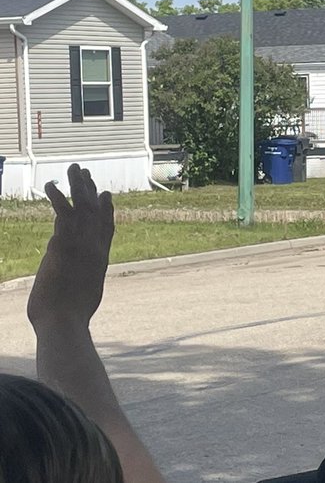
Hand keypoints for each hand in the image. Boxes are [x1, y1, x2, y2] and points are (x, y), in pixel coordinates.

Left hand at [27, 164, 114, 331]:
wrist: (65, 321)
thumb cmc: (70, 319)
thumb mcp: (84, 300)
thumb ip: (83, 289)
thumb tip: (79, 299)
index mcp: (100, 260)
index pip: (107, 229)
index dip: (107, 210)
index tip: (106, 195)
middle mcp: (94, 247)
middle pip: (96, 212)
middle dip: (92, 191)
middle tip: (88, 175)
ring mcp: (81, 243)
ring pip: (82, 207)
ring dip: (79, 186)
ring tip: (75, 168)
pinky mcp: (63, 243)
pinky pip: (61, 214)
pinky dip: (58, 198)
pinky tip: (52, 185)